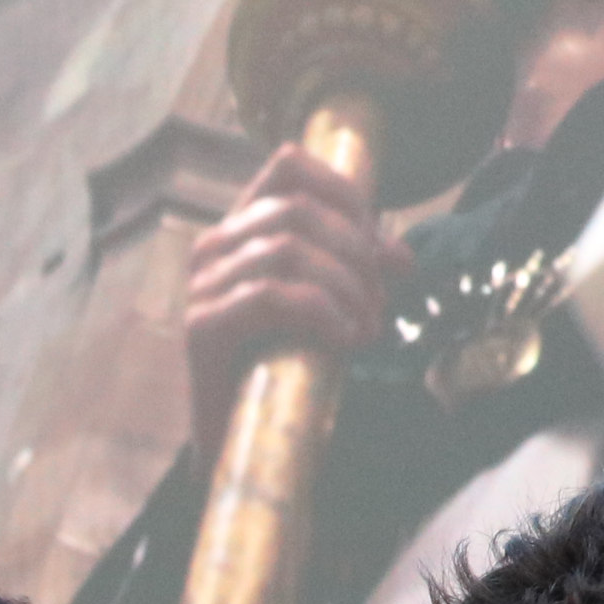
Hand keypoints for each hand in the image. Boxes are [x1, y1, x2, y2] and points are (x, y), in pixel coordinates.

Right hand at [182, 146, 408, 461]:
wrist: (236, 438)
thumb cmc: (282, 364)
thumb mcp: (326, 302)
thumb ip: (354, 268)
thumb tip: (402, 257)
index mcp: (240, 226)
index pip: (288, 165)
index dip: (345, 193)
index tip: (382, 248)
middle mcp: (212, 246)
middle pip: (298, 210)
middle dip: (355, 254)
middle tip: (381, 303)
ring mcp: (202, 285)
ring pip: (288, 249)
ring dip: (344, 288)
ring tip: (367, 328)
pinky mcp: (201, 327)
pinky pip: (271, 296)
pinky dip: (321, 313)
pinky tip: (344, 339)